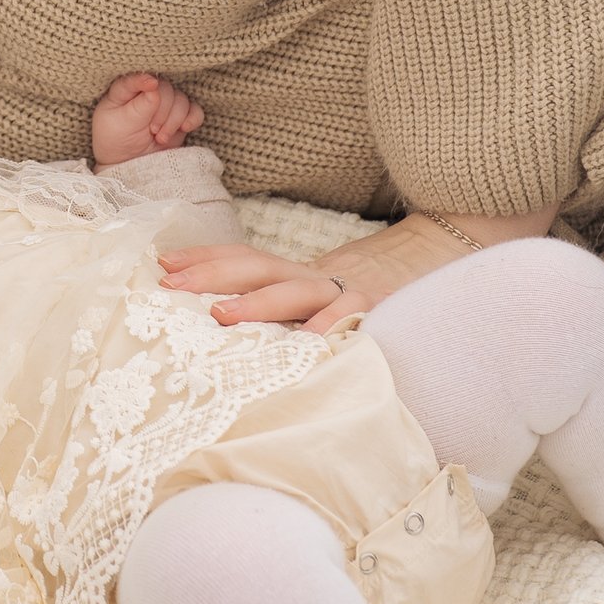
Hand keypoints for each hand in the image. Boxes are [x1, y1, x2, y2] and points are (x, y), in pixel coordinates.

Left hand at [91, 71, 203, 165]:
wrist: (128, 162)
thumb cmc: (116, 139)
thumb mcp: (121, 124)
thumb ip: (139, 106)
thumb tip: (154, 85)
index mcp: (125, 90)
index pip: (135, 79)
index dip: (144, 80)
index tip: (151, 85)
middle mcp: (148, 92)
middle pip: (165, 89)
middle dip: (162, 112)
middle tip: (152, 130)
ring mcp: (166, 104)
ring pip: (182, 100)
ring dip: (174, 120)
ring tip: (160, 138)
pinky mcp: (180, 117)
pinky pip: (195, 111)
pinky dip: (192, 119)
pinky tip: (184, 128)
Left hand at [159, 211, 511, 331]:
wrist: (443, 270)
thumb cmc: (363, 303)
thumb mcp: (317, 301)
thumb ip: (281, 308)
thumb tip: (219, 321)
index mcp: (296, 273)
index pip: (242, 259)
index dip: (202, 258)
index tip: (160, 263)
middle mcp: (316, 277)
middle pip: (257, 269)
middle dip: (211, 274)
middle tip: (171, 285)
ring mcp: (348, 292)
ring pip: (296, 292)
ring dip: (257, 304)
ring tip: (221, 317)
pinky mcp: (379, 311)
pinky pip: (351, 319)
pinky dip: (330, 329)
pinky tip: (308, 344)